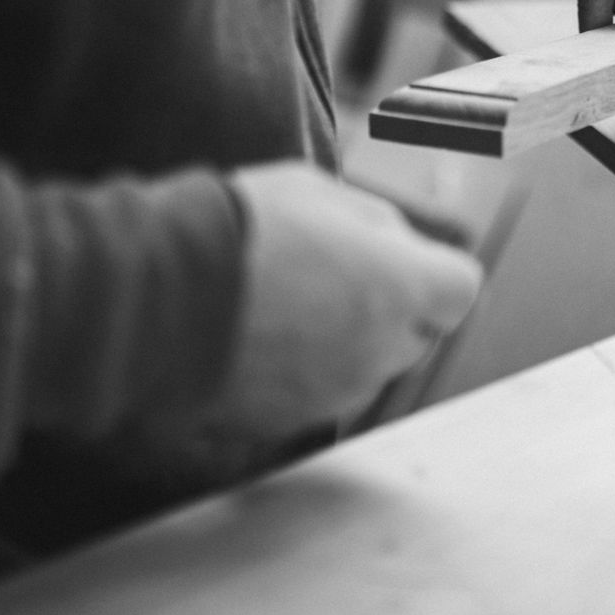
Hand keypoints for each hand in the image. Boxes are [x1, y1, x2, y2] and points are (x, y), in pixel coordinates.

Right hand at [204, 162, 482, 435]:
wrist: (153, 297)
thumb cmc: (237, 231)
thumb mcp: (319, 191)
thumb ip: (377, 224)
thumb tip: (400, 245)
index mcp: (399, 287)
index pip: (461, 290)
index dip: (435, 271)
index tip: (404, 259)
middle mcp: (378, 351)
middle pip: (414, 333)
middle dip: (388, 305)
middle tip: (329, 270)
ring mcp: (334, 394)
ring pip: (366, 366)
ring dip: (344, 340)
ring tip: (283, 300)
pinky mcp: (289, 423)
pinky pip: (315, 393)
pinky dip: (299, 371)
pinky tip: (257, 335)